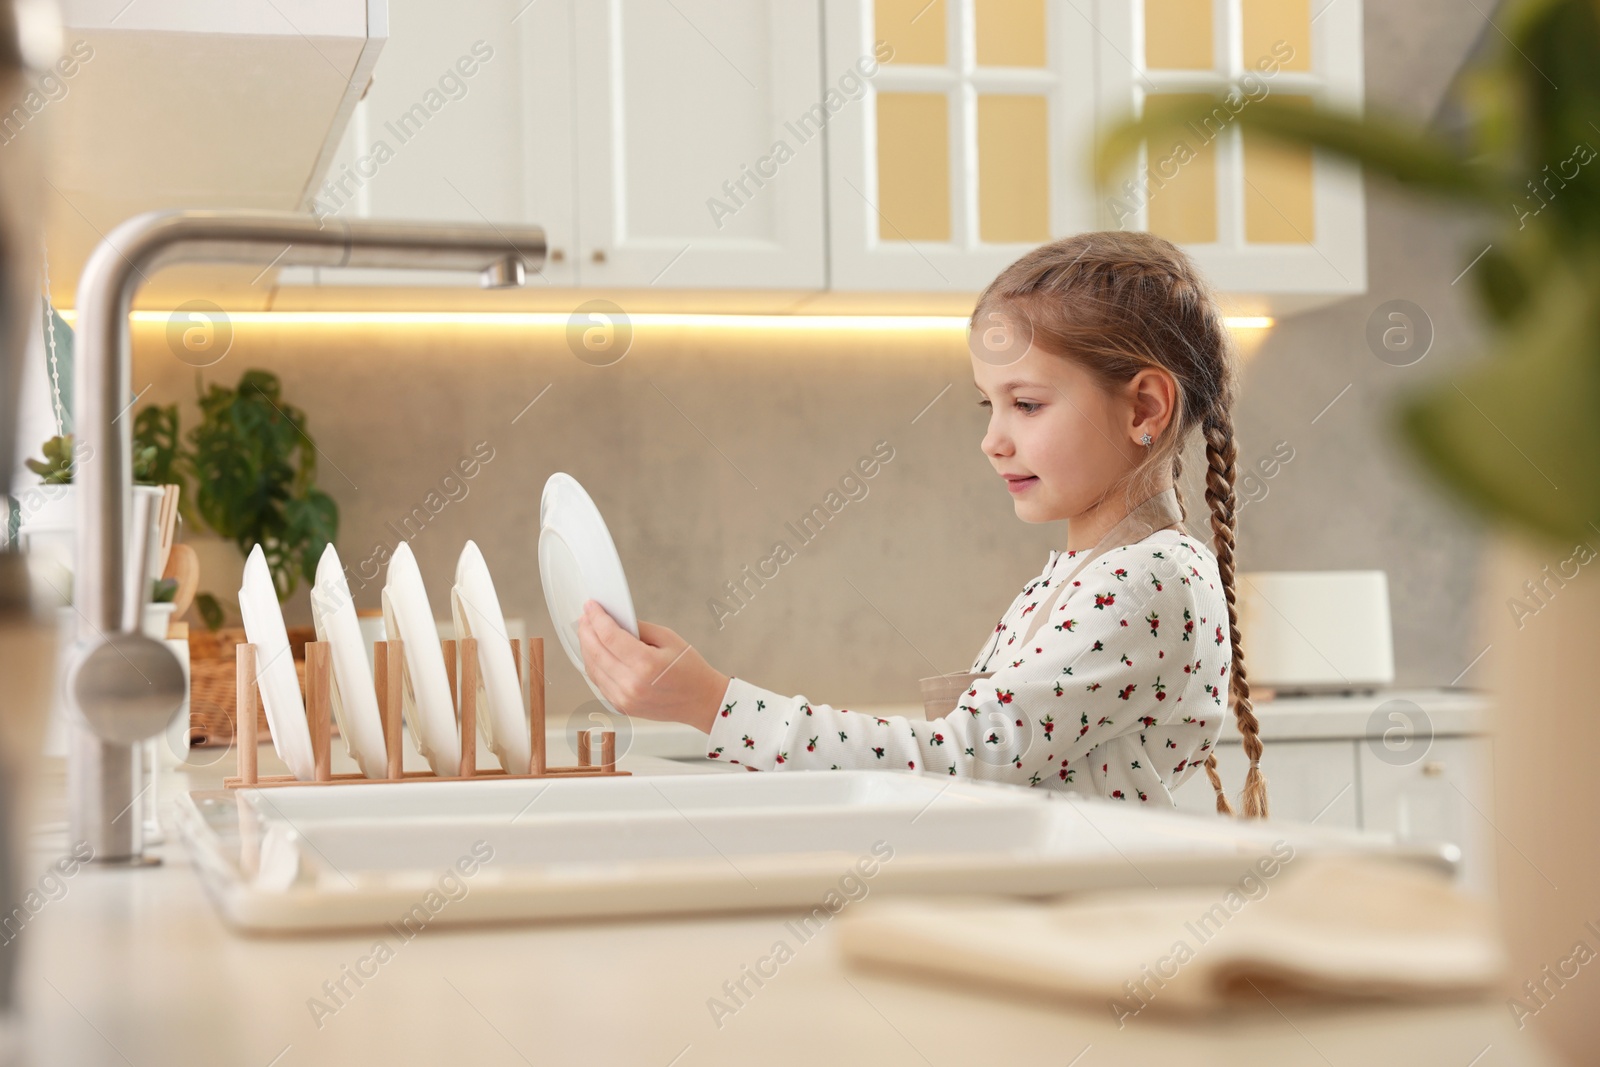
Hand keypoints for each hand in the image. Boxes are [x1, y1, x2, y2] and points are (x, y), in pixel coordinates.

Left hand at [576, 601, 728, 733]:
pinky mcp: (621, 707)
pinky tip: (594, 653)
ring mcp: (624, 699)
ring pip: (592, 668)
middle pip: (596, 652)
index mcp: (646, 665)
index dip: (596, 618)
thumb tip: (614, 619)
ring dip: (586, 647)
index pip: (609, 636)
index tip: (591, 606)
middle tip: (585, 616)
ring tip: (587, 632)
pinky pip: (598, 682)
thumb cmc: (690, 670)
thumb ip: (638, 628)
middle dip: (586, 630)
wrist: (700, 701)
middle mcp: (631, 685)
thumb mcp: (668, 638)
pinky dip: (593, 665)